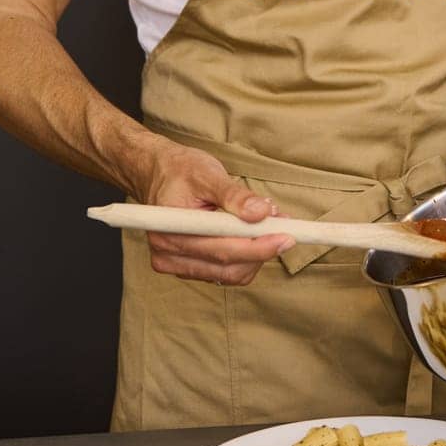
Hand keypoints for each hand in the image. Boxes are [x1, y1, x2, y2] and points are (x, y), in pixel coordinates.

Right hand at [130, 139, 294, 285]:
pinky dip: (246, 257)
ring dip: (256, 254)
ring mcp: (177, 264)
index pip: (221, 250)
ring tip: (268, 223)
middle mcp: (168, 254)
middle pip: (228, 267)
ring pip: (230, 274)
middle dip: (262, 249)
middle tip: (285, 226)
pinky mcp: (188, 267)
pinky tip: (253, 234)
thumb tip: (261, 213)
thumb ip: (234, 195)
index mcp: (170, 230)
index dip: (258, 247)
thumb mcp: (208, 173)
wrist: (158, 173)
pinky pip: (224, 272)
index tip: (286, 236)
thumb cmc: (180, 171)